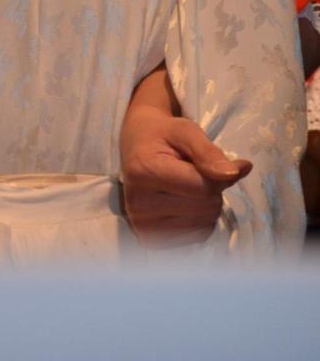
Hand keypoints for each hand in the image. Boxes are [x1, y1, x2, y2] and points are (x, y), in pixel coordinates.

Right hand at [120, 105, 251, 246]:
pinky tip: (184, 202)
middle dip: (211, 188)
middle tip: (192, 171)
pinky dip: (201, 219)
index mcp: (144, 172)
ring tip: (186, 185)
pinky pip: (199, 236)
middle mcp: (139, 204)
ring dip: (207, 204)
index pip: (202, 187)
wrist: (137, 147)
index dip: (220, 174)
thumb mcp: (185, 131)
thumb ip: (209, 152)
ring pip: (205, 223)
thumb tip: (236, 172)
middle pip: (206, 207)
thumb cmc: (162, 137)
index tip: (217, 161)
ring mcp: (143, 226)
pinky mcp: (151, 240)